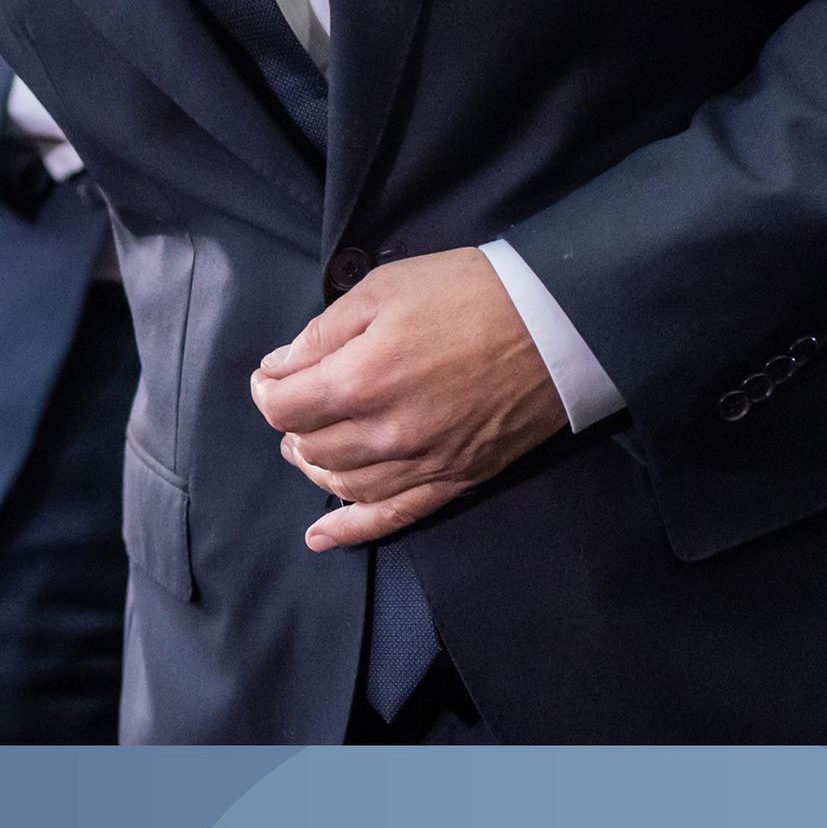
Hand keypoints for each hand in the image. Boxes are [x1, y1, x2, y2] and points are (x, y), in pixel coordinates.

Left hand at [251, 248, 565, 550]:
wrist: (558, 323)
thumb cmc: (469, 293)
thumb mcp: (384, 289)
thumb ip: (323, 333)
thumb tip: (280, 368)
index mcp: (363, 379)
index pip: (283, 407)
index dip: (268, 390)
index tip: (273, 375)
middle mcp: (387, 433)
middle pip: (309, 446)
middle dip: (292, 423)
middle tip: (296, 400)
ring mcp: (423, 464)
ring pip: (342, 484)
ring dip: (315, 465)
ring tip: (309, 444)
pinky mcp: (455, 480)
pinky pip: (392, 517)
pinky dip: (351, 530)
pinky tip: (320, 538)